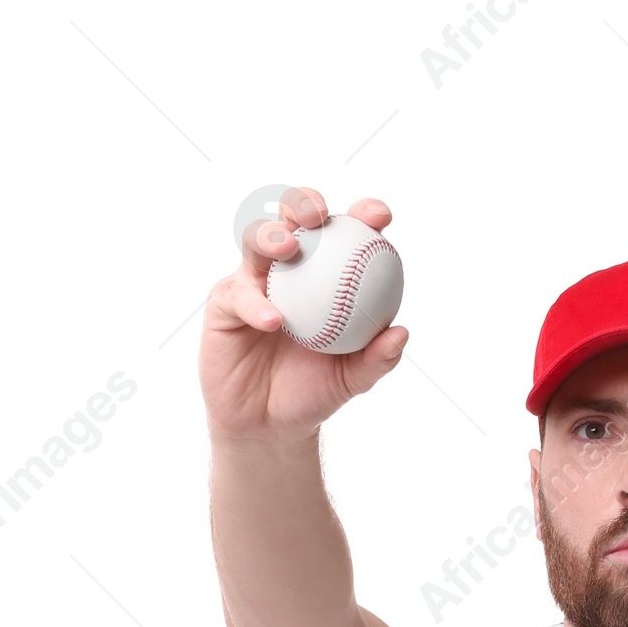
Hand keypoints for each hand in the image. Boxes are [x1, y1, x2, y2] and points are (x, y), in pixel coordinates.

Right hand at [199, 187, 407, 439]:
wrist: (268, 424)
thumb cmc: (311, 393)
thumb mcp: (350, 380)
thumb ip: (376, 358)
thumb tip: (401, 333)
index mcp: (325, 274)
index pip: (344, 234)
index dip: (361, 215)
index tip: (379, 218)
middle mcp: (289, 268)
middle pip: (294, 218)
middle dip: (306, 202)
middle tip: (322, 216)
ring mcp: (254, 280)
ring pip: (258, 240)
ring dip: (273, 237)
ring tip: (289, 249)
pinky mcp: (226, 302)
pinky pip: (240, 296)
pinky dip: (257, 306)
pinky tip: (274, 320)